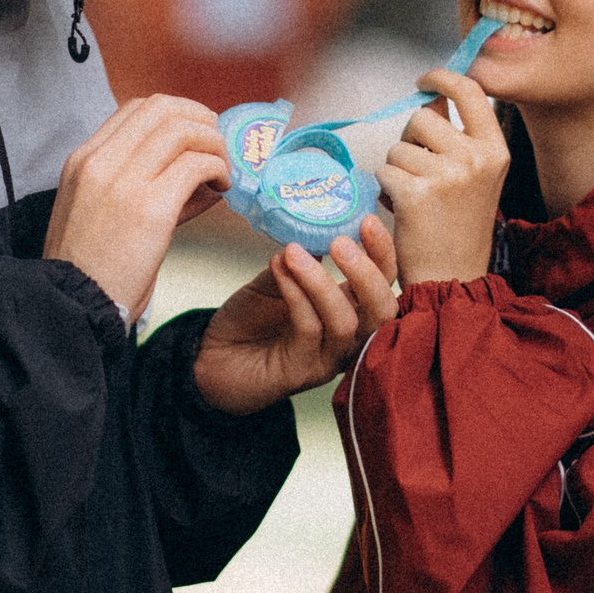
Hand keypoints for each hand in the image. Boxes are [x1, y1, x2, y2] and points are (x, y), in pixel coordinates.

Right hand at [44, 95, 231, 317]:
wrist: (73, 305)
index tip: (196, 133)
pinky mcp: (150, 208)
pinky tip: (221, 188)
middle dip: (200, 118)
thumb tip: (198, 172)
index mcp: (84, 160)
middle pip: (163, 108)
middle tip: (217, 143)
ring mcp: (124, 182)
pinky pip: (196, 166)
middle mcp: (101, 162)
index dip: (176, 113)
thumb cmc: (91, 269)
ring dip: (214, 144)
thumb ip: (142, 184)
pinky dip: (217, 169)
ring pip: (183, 130)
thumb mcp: (99, 211)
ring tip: (222, 171)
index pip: (136, 108)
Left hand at [194, 216, 399, 415]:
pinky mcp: (301, 372)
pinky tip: (279, 269)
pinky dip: (296, 296)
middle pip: (382, 311)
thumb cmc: (248, 320)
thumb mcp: (277, 277)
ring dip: (323, 283)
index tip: (368, 221)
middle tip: (341, 242)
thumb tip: (319, 224)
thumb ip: (302, 258)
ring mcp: (327, 358)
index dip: (383, 253)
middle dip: (368, 273)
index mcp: (350, 310)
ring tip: (295, 252)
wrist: (209, 357)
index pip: (384, 283)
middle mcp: (347, 337)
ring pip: (346, 323)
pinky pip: (308, 330)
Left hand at [375, 69, 506, 285]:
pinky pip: (384, 171)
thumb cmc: (458, 226)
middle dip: (409, 140)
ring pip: (398, 146)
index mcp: (495, 150)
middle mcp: (475, 158)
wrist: (452, 277)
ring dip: (396, 168)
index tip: (424, 81)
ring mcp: (447, 175)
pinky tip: (402, 209)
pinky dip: (385, 189)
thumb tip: (430, 98)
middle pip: (422, 117)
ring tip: (413, 195)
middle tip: (418, 171)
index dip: (442, 78)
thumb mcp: (475, 176)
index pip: (470, 91)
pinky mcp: (417, 193)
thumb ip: (458, 137)